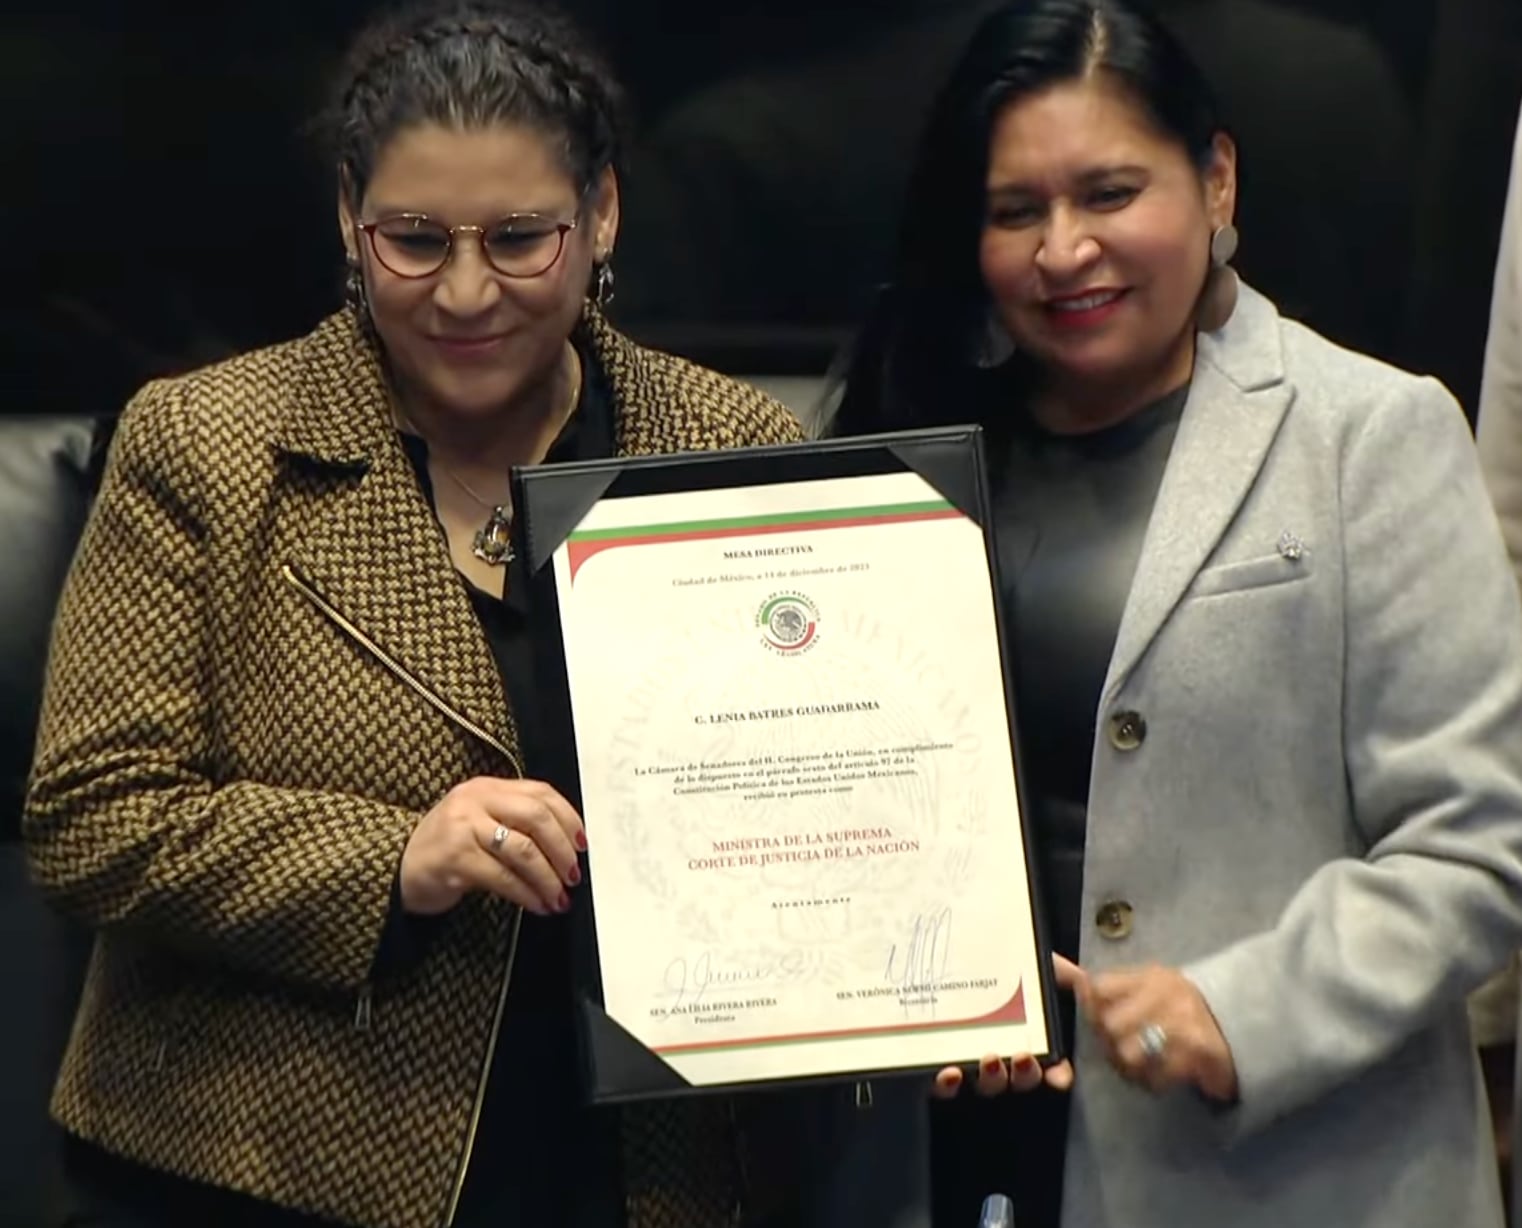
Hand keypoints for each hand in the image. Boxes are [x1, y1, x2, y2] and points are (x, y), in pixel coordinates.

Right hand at [400, 777, 585, 916]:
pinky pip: (504, 877)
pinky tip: (537, 905)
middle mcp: (475, 801)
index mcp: (487, 787)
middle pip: (536, 817)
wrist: (396, 869)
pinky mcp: (456, 859)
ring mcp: (464, 828)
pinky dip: (528, 894)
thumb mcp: (478, 821)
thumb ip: (514, 821)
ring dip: (548, 878)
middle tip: (573, 874)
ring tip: (558, 896)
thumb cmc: (445, 848)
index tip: (582, 843)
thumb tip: (565, 845)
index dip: (568, 818)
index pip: (540, 793)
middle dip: (562, 849)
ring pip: (524, 850)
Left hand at [931, 954, 1082, 1098]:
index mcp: (1031, 1037)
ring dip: (991, 1080)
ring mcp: (972, 1061)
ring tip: (988, 1060)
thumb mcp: (1035, 962)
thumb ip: (1061, 973)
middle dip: (1025, 1075)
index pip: (1052, 1068)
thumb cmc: (1000, 960)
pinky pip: (943, 1087)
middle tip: (1022, 1058)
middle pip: (1020, 1079)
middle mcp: (1004, 1054)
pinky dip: (948, 1085)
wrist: (958, 945)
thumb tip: (1085, 982)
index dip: (1058, 1076)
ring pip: (986, 1085)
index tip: (1059, 1076)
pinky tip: (950, 1073)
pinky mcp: (939, 1061)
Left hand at [1080, 963, 1237, 1100]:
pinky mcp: (1198, 1055)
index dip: (1089, 1007)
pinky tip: (1157, 1077)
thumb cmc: (1188, 1007)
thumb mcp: (1155, 987)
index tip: (1092, 1020)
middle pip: (1110, 1023)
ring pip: (1128, 1053)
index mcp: (1151, 976)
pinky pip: (1156, 1077)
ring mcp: (1183, 1024)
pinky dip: (1151, 1082)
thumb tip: (1078, 986)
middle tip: (1115, 1050)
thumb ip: (1118, 988)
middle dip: (1106, 1041)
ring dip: (1127, 1066)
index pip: (1100, 987)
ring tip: (1136, 1067)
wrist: (1246, 1025)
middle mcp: (1166, 995)